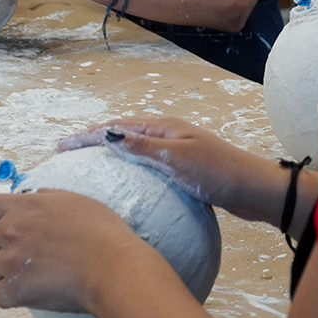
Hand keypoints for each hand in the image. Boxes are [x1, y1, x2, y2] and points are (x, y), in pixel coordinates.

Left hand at [0, 189, 151, 312]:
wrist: (113, 266)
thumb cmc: (102, 232)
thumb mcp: (74, 200)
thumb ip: (47, 197)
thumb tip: (34, 196)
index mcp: (22, 206)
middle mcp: (10, 231)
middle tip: (13, 255)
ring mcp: (11, 261)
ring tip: (22, 276)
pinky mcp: (16, 290)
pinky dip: (8, 297)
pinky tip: (26, 294)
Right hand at [58, 117, 286, 224]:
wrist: (255, 190)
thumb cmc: (219, 173)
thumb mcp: (178, 159)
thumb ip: (143, 148)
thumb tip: (108, 133)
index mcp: (163, 128)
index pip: (116, 127)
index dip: (87, 136)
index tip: (62, 145)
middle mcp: (166, 135)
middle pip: (121, 134)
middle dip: (92, 141)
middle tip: (66, 152)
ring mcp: (174, 152)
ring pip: (132, 149)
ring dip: (108, 153)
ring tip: (86, 166)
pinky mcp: (181, 170)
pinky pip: (144, 166)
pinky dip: (126, 169)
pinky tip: (121, 186)